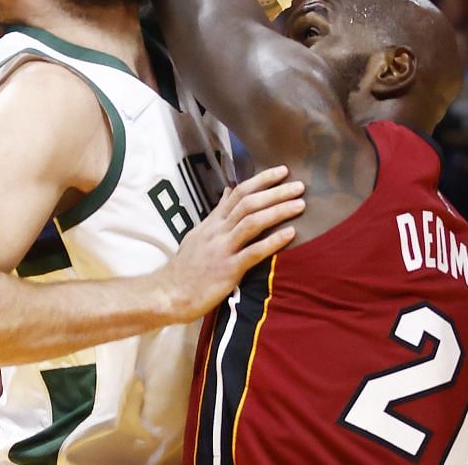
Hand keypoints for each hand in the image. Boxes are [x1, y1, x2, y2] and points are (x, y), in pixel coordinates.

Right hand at [154, 166, 302, 322]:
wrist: (167, 295)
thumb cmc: (185, 267)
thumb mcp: (198, 233)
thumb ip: (217, 212)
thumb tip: (230, 190)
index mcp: (212, 222)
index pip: (239, 193)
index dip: (262, 180)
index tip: (283, 171)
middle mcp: (217, 231)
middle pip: (249, 203)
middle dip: (276, 192)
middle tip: (299, 186)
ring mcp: (222, 249)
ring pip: (252, 222)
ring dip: (278, 211)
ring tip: (300, 205)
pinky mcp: (227, 270)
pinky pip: (253, 252)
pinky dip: (273, 241)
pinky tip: (291, 233)